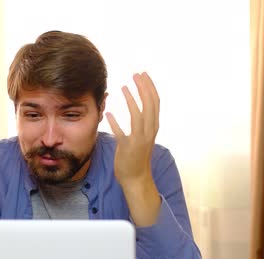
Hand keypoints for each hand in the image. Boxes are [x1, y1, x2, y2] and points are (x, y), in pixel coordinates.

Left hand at [105, 72, 158, 186]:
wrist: (136, 179)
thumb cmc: (137, 156)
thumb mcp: (143, 135)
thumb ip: (142, 122)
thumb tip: (139, 106)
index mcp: (153, 127)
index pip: (155, 102)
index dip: (149, 87)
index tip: (143, 74)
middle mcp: (149, 131)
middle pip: (149, 105)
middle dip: (143, 88)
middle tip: (135, 74)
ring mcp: (139, 140)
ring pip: (138, 116)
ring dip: (131, 100)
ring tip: (123, 87)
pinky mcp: (128, 148)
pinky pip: (121, 133)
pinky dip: (115, 123)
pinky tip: (108, 113)